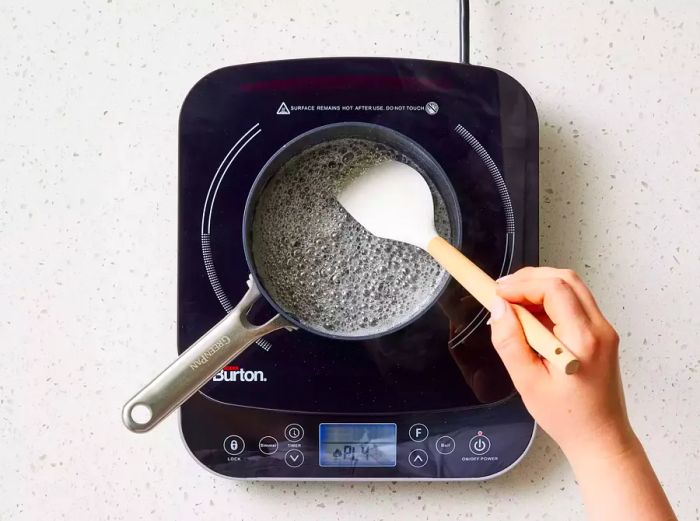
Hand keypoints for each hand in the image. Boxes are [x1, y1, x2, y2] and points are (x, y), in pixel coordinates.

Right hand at [488, 267, 634, 459]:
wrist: (600, 437)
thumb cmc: (569, 417)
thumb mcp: (527, 382)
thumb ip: (510, 342)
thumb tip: (498, 309)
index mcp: (582, 340)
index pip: (554, 289)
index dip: (522, 284)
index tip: (498, 292)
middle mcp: (599, 329)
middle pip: (565, 279)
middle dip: (529, 279)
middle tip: (502, 292)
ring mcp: (603, 330)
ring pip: (571, 287)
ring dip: (539, 287)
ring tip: (513, 304)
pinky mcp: (599, 334)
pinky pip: (574, 303)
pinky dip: (549, 300)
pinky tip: (530, 317)